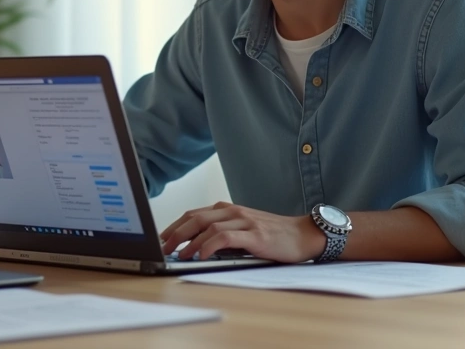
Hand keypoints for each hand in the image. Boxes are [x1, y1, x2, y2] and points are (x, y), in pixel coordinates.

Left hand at [159, 202, 326, 263]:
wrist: (303, 234)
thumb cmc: (272, 235)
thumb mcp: (243, 230)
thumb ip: (222, 234)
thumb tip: (195, 247)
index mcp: (228, 209)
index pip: (193, 214)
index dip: (174, 225)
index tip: (161, 237)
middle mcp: (233, 212)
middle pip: (195, 218)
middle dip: (175, 232)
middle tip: (162, 247)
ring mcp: (244, 221)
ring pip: (208, 226)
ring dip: (190, 241)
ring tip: (178, 254)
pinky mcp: (254, 234)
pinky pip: (226, 237)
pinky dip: (210, 245)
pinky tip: (201, 255)